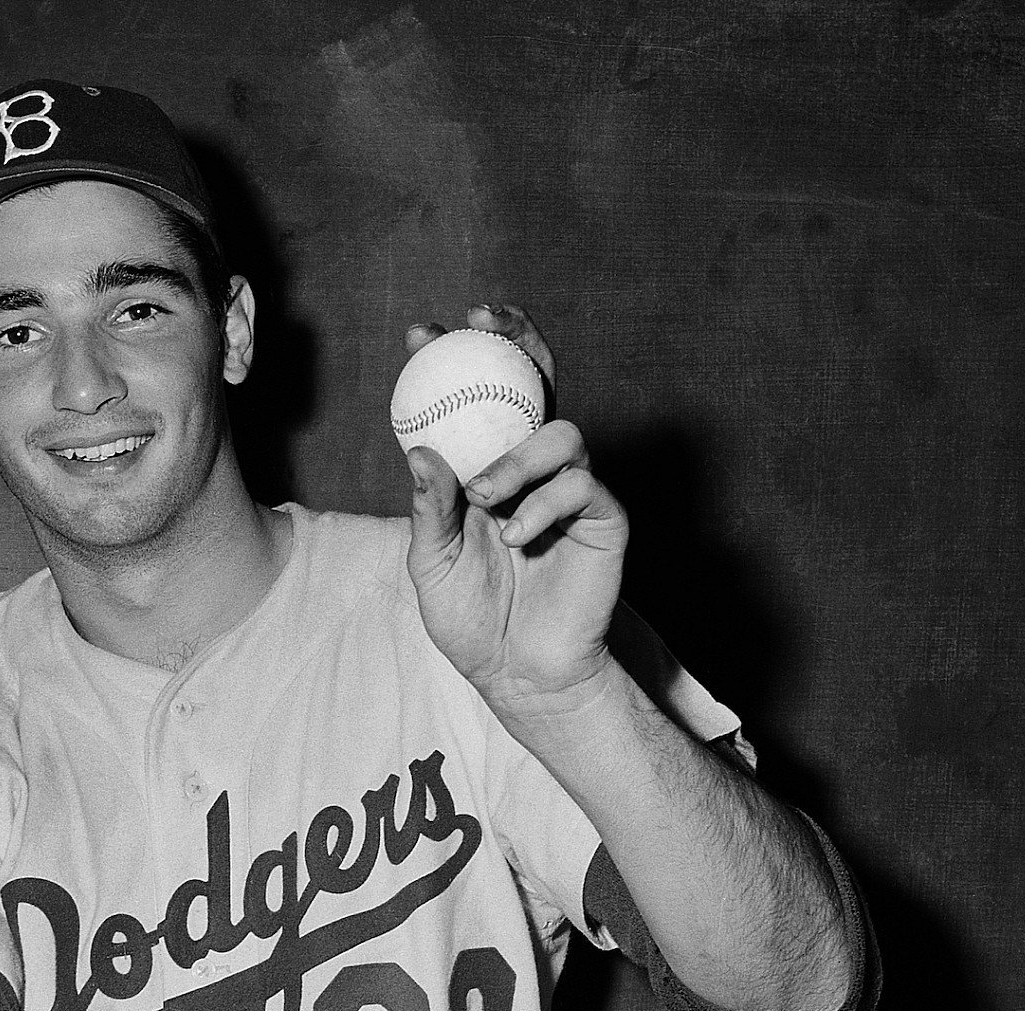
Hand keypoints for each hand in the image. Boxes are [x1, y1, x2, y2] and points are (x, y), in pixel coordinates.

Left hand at [404, 303, 628, 712]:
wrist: (515, 671)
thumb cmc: (470, 616)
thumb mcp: (431, 560)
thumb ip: (429, 507)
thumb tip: (421, 450)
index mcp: (487, 466)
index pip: (479, 396)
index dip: (457, 355)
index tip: (422, 333)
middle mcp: (533, 468)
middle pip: (539, 382)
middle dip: (517, 340)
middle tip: (482, 323)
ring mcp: (573, 490)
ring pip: (564, 433)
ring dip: (518, 457)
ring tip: (484, 497)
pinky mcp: (604, 520)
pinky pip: (583, 487)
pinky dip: (543, 505)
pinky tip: (516, 537)